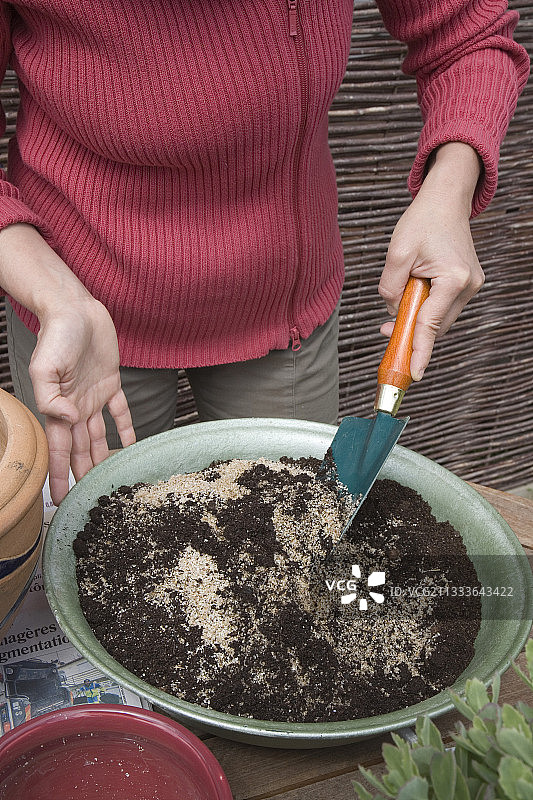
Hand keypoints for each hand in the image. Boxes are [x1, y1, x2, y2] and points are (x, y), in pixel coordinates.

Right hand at [28, 297, 135, 504]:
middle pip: (79, 448)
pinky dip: (126, 428)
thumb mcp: (44, 366)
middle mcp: (76, 406)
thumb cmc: (56, 335)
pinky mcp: (110, 383)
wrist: (75, 310)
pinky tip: (130, 445)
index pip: (59, 448)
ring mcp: (93, 396)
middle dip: (80, 473)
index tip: (59, 498)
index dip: (59, 473)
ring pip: (98, 435)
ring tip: (107, 479)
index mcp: (59, 406)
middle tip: (88, 498)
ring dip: (101, 457)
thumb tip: (68, 420)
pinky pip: (120, 411)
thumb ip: (50, 397)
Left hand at [379, 142, 484, 380]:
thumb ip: (390, 288)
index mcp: (453, 278)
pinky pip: (442, 307)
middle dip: (410, 331)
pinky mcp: (465, 284)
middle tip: (385, 330)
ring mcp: (470, 286)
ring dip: (417, 317)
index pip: (430, 324)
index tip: (413, 374)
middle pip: (436, 325)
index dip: (419, 351)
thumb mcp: (396, 253)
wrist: (445, 200)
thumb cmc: (422, 221)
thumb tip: (392, 313)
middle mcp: (468, 286)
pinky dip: (425, 308)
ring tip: (400, 297)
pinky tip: (412, 294)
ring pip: (439, 318)